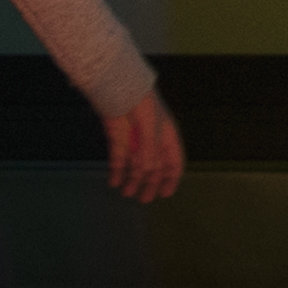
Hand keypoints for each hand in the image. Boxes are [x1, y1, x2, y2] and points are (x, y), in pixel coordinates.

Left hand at [101, 86, 185, 205]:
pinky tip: (113, 182)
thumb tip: (148, 173)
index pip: (173, 161)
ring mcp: (133, 141)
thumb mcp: (152, 128)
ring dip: (131, 180)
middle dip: (149, 184)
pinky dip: (116, 171)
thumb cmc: (142, 104)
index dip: (171, 178)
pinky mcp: (117, 139)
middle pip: (153, 168)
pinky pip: (118, 159)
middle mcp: (151, 141)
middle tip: (144, 199)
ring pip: (134, 166)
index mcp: (167, 136)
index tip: (166, 194)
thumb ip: (150, 152)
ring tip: (126, 193)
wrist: (119, 87)